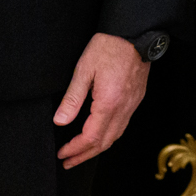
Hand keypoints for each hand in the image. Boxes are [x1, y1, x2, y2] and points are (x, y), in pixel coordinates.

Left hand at [54, 32, 148, 168]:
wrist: (135, 33)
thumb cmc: (108, 46)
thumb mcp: (83, 69)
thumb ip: (72, 98)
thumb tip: (60, 122)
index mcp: (109, 103)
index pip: (91, 137)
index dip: (75, 149)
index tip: (62, 153)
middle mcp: (123, 108)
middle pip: (104, 143)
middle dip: (85, 155)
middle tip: (68, 162)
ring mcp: (132, 105)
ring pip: (115, 136)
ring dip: (97, 149)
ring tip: (81, 153)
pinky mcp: (136, 99)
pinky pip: (122, 126)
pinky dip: (108, 137)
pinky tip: (99, 135)